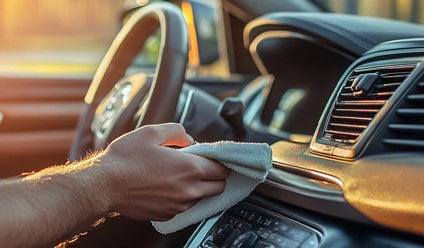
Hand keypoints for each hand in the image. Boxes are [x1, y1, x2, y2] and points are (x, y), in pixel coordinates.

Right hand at [99, 123, 229, 220]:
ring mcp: (178, 205)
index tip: (214, 158)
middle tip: (201, 167)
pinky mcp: (167, 215)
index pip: (222, 169)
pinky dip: (183, 197)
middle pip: (219, 187)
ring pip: (202, 198)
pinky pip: (185, 207)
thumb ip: (177, 132)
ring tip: (179, 175)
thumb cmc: (125, 160)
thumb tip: (188, 139)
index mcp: (189, 169)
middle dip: (215, 176)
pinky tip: (168, 187)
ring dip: (199, 187)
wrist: (103, 186)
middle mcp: (188, 190)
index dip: (220, 162)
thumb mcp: (151, 133)